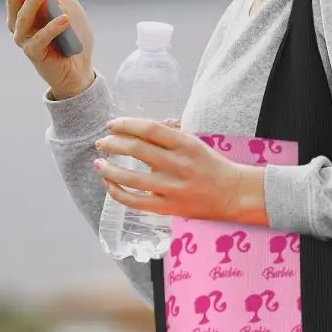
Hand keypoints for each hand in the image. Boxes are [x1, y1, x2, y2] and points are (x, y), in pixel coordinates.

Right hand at [0, 0, 95, 97]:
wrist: (79, 68)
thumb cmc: (71, 33)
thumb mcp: (66, 0)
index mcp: (22, 4)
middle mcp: (17, 20)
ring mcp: (24, 38)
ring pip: (22, 16)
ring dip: (33, 2)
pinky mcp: (35, 53)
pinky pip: (41, 38)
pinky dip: (53, 28)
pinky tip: (63, 19)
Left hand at [93, 117, 263, 223]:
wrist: (233, 193)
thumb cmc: (212, 166)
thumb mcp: (194, 143)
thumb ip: (168, 137)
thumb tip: (135, 132)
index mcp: (185, 144)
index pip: (148, 128)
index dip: (125, 124)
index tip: (112, 125)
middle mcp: (178, 164)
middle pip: (136, 149)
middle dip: (112, 143)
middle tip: (102, 143)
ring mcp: (172, 187)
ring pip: (130, 177)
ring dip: (109, 168)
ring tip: (99, 163)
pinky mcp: (168, 206)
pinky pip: (135, 201)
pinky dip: (117, 193)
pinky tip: (109, 185)